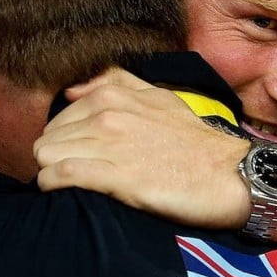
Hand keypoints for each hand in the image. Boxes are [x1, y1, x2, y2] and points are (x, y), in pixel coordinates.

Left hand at [34, 68, 251, 228]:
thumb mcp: (158, 98)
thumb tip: (74, 88)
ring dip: (50, 172)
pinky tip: (62, 191)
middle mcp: (108, 114)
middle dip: (52, 156)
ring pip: (48, 154)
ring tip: (66, 185)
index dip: (59, 140)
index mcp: (114, 95)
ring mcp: (112, 144)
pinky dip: (53, 184)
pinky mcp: (118, 176)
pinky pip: (63, 175)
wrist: (229, 173)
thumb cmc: (193, 141)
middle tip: (66, 173)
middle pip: (47, 138)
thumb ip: (117, 84)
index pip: (58, 117)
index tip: (68, 156)